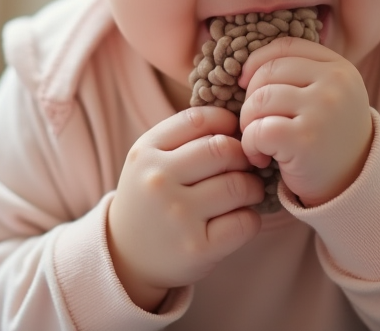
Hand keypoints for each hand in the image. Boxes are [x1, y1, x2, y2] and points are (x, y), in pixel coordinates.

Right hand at [107, 107, 263, 310]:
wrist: (127, 259)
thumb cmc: (151, 201)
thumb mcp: (150, 161)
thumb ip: (185, 138)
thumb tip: (238, 122)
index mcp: (145, 153)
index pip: (198, 120)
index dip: (226, 122)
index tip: (233, 135)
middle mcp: (158, 181)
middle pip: (223, 150)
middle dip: (244, 157)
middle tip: (246, 167)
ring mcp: (177, 216)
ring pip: (239, 185)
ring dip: (252, 188)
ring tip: (246, 193)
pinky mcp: (198, 248)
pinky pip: (245, 222)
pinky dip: (251, 218)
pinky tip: (240, 218)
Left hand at [237, 37, 372, 207]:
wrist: (353, 188)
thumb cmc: (329, 140)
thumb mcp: (327, 97)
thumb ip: (300, 73)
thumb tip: (246, 65)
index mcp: (340, 68)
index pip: (285, 46)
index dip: (257, 62)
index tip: (246, 83)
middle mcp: (335, 84)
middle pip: (267, 73)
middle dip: (251, 99)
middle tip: (257, 124)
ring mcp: (322, 110)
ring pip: (258, 100)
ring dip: (248, 124)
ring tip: (261, 142)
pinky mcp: (306, 139)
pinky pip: (257, 130)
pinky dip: (251, 146)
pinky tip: (263, 158)